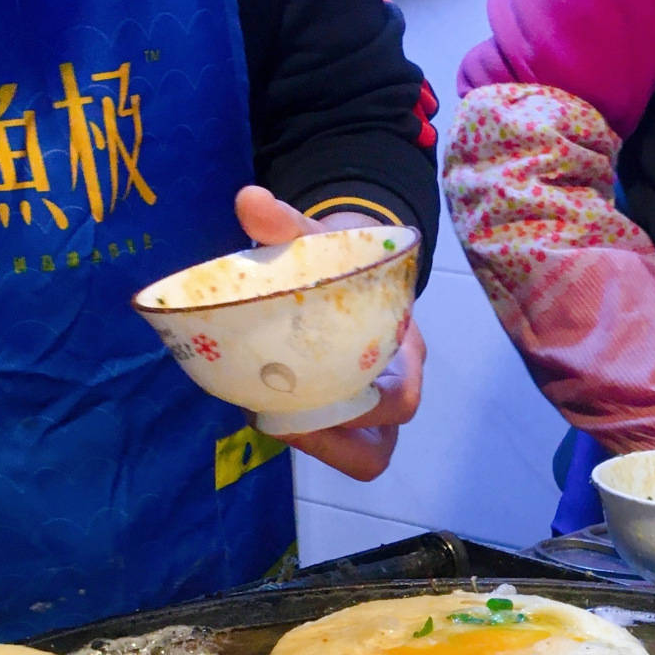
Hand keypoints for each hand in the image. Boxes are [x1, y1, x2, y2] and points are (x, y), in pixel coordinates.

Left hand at [232, 185, 422, 481]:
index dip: (361, 411)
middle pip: (378, 449)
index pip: (400, 401)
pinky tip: (262, 406)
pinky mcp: (346, 413)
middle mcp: (393, 388)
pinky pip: (333, 439)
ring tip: (268, 419)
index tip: (308, 396)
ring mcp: (371, 408)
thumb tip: (249, 200)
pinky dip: (302, 432)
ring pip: (357, 454)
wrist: (356, 262)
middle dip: (330, 445)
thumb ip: (290, 224)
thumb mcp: (325, 237)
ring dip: (314, 446)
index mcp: (405, 352)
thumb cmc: (349, 258)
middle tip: (279, 421)